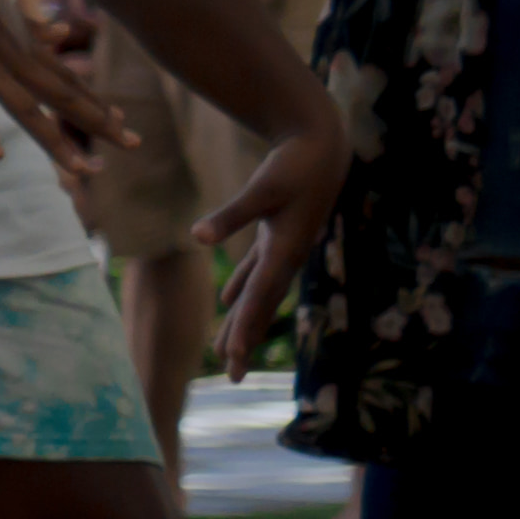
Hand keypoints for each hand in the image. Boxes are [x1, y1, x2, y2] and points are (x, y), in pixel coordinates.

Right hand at [0, 0, 111, 177]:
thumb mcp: (5, 7)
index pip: (68, 80)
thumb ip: (33, 26)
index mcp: (26, 46)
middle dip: (100, 122)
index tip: (122, 120)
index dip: (95, 101)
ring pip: (29, 110)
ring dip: (56, 141)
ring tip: (81, 169)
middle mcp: (17, 59)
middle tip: (133, 144)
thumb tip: (65, 31)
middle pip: (64, 97)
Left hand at [197, 91, 353, 370]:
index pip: (259, 297)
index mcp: (285, 251)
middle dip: (246, 339)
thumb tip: (197, 235)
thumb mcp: (263, 187)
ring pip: (258, 293)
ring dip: (242, 320)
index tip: (233, 358)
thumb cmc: (295, 163)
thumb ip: (232, 214)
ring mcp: (283, 247)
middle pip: (260, 306)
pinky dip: (243, 288)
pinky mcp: (278, 235)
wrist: (322, 142)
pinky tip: (228, 301)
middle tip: (232, 376)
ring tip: (226, 350)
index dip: (246, 328)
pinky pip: (258, 271)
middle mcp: (287, 256)